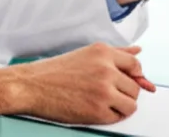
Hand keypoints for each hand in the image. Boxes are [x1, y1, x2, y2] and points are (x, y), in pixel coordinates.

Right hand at [0, 43, 154, 123]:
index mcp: (102, 52)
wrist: (30, 86)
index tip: (126, 81)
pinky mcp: (99, 110)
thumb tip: (138, 50)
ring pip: (131, 104)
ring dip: (119, 106)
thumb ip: (115, 53)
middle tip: (103, 92)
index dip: (135, 76)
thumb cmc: (54, 71)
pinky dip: (109, 116)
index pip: (135, 65)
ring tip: (98, 101)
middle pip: (135, 87)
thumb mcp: (85, 54)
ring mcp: (104, 91)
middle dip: (123, 93)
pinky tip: (92, 108)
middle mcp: (106, 69)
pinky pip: (119, 117)